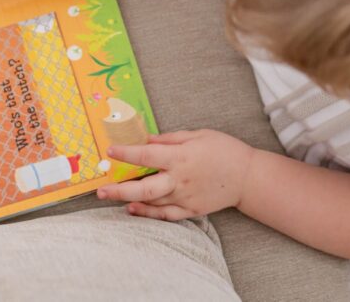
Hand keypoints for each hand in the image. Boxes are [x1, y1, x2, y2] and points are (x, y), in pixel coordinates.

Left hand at [96, 130, 255, 220]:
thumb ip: (170, 139)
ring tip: (111, 198)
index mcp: (181, 157)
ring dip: (130, 201)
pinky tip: (134, 209)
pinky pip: (166, 215)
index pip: (147, 156)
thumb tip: (147, 140)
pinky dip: (149, 214)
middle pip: (144, 187)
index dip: (126, 153)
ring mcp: (185, 198)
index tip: (110, 151)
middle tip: (101, 190)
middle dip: (120, 189)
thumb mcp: (198, 135)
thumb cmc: (224, 150)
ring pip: (152, 203)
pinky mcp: (191, 210)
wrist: (248, 176)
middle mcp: (180, 180)